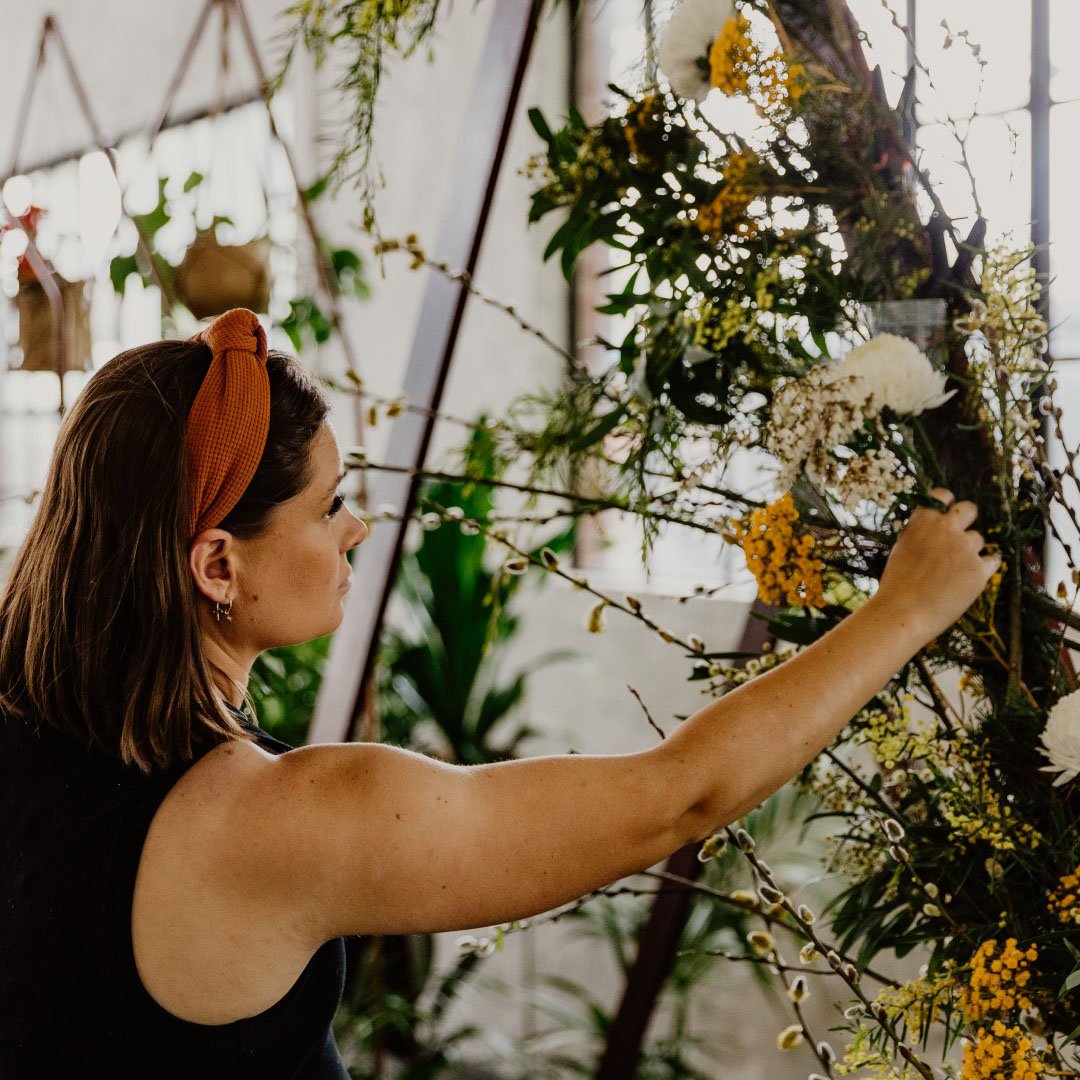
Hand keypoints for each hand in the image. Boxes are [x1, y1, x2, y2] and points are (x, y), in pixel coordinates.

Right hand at [874, 487, 1001, 642]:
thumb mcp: (902, 548)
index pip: (942, 496)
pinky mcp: (979, 570)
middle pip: (969, 508)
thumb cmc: (897, 584)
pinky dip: (984, 567)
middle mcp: (946, 528)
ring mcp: (965, 548)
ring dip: (970, 550)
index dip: (947, 504)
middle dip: (967, 518)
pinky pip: (992, 560)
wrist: (903, 612)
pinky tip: (972, 576)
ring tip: (954, 570)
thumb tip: (937, 526)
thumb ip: (921, 533)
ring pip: (978, 539)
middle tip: (961, 535)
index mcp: (923, 520)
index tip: (947, 513)